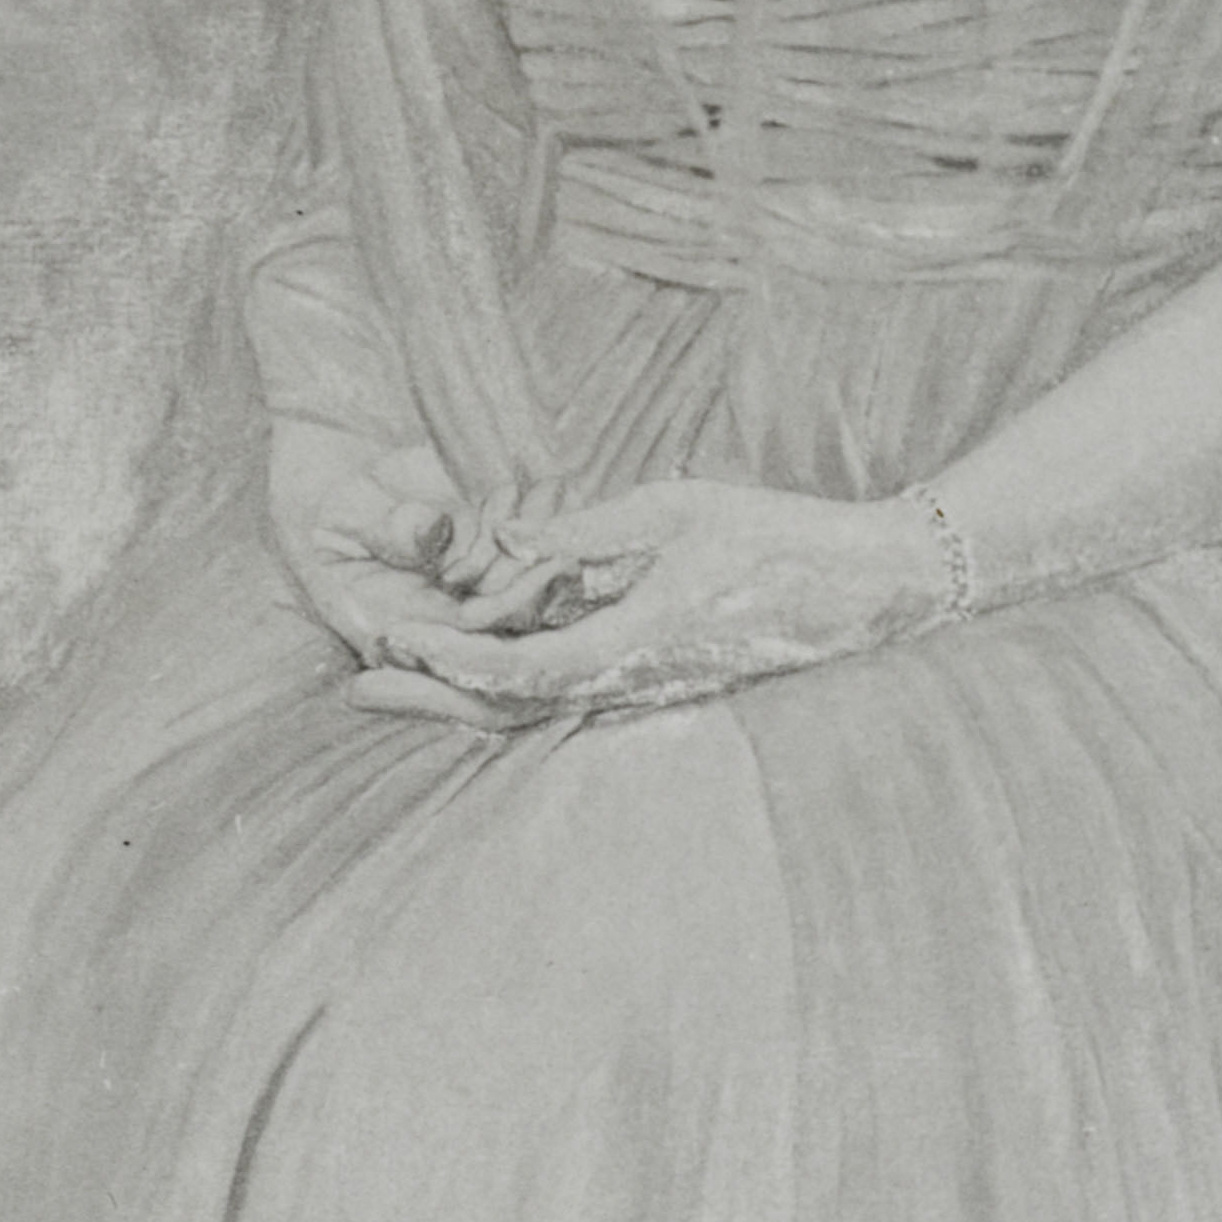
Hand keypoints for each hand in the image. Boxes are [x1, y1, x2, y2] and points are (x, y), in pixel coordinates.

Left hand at [342, 468, 950, 728]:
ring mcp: (646, 689)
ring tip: (391, 676)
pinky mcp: (654, 680)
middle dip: (432, 698)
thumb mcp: (683, 511)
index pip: (528, 672)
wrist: (864, 588)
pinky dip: (503, 685)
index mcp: (643, 643)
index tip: (397, 636)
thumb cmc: (781, 538)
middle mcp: (637, 682)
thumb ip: (594, 533)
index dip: (456, 661)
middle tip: (356, 686)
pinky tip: (466, 666)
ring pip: (533, 709)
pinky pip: (563, 694)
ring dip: (458, 695)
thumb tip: (511, 541)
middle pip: (514, 710)